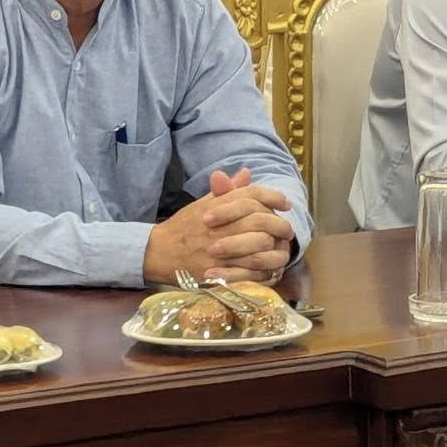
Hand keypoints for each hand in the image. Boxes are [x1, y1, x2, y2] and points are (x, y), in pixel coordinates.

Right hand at [143, 174, 293, 285]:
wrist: (158, 252)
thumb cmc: (184, 227)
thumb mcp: (203, 204)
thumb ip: (227, 191)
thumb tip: (247, 173)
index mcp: (215, 206)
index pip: (250, 195)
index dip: (272, 196)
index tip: (285, 203)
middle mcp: (218, 226)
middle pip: (260, 221)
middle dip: (280, 225)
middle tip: (287, 230)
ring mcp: (218, 250)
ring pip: (259, 247)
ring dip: (276, 249)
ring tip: (282, 250)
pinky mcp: (217, 272)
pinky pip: (250, 272)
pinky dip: (265, 271)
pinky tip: (271, 269)